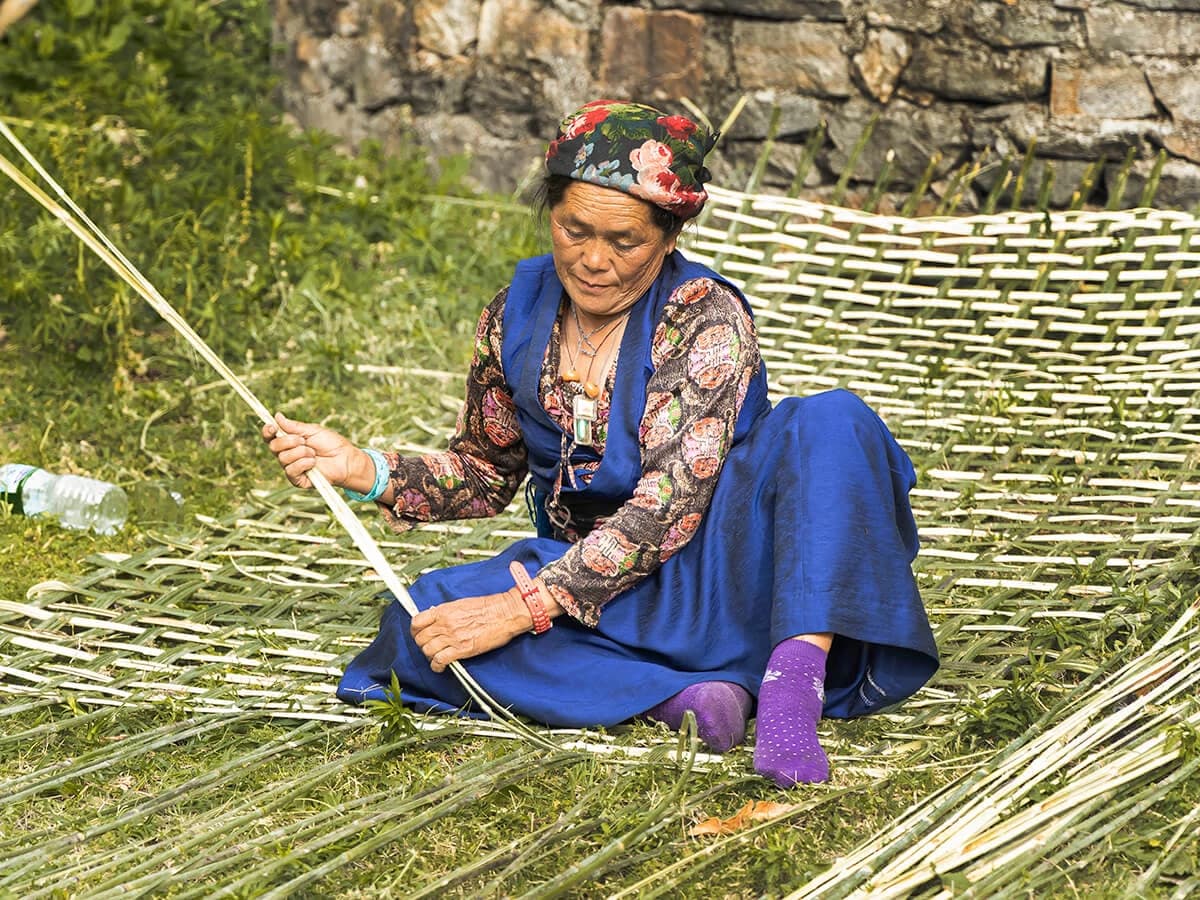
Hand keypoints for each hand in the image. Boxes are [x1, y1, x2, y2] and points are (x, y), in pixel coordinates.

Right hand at [261, 412, 370, 490]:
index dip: (268, 432)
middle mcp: (288, 455)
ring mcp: (292, 468)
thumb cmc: (332, 444)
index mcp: (289, 442)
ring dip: (300, 452)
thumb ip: (294, 426)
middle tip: (303, 441)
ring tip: (313, 453)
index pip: (270, 437)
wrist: (346, 459)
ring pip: (282, 458)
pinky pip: (290, 471)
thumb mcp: (312, 431)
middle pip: (273, 447)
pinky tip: (313, 462)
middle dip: (288, 441)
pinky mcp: (298, 480)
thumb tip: (277, 416)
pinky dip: (303, 463)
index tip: (272, 427)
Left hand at [410, 590, 533, 672]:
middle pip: (420, 638)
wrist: (506, 613)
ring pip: (428, 650)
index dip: (415, 631)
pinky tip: (440, 666)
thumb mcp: (462, 604)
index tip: (419, 634)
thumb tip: (437, 619)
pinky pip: (440, 660)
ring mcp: (452, 637)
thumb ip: (446, 612)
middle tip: (430, 647)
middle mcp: (445, 623)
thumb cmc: (489, 607)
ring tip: (436, 657)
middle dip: (423, 645)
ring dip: (430, 656)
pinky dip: (437, 666)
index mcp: (444, 610)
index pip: (417, 622)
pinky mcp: (462, 649)